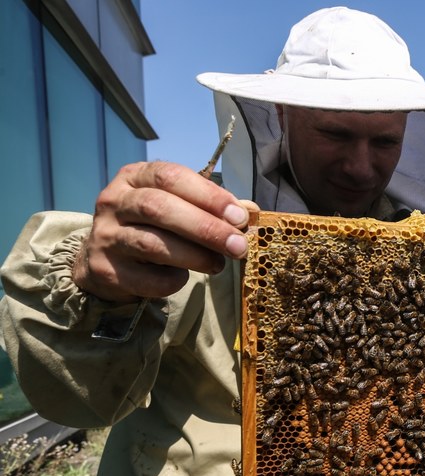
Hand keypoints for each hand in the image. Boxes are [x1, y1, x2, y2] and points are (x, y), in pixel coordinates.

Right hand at [72, 161, 251, 303]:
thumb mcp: (177, 206)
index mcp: (134, 177)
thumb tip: (250, 212)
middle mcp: (114, 201)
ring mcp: (106, 235)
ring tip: (218, 264)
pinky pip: (146, 278)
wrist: (105, 259)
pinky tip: (184, 277)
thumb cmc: (152, 226)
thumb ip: (210, 207)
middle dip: (206, 228)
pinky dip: (173, 280)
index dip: (208, 196)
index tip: (239, 217)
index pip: (170, 177)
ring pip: (152, 244)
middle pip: (159, 208)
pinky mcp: (105, 269)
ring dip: (195, 256)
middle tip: (238, 246)